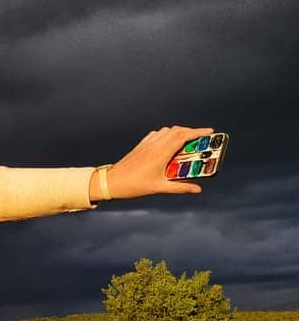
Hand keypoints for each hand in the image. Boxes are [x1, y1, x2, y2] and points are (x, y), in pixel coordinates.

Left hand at [96, 126, 215, 199]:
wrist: (110, 181)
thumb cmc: (133, 185)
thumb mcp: (159, 188)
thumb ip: (180, 187)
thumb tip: (197, 189)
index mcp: (160, 154)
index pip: (182, 137)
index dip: (197, 132)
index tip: (210, 132)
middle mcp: (154, 146)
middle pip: (176, 131)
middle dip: (191, 131)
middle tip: (202, 138)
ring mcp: (146, 144)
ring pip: (166, 131)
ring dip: (179, 132)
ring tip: (188, 140)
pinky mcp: (140, 146)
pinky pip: (156, 134)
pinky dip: (166, 134)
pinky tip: (169, 142)